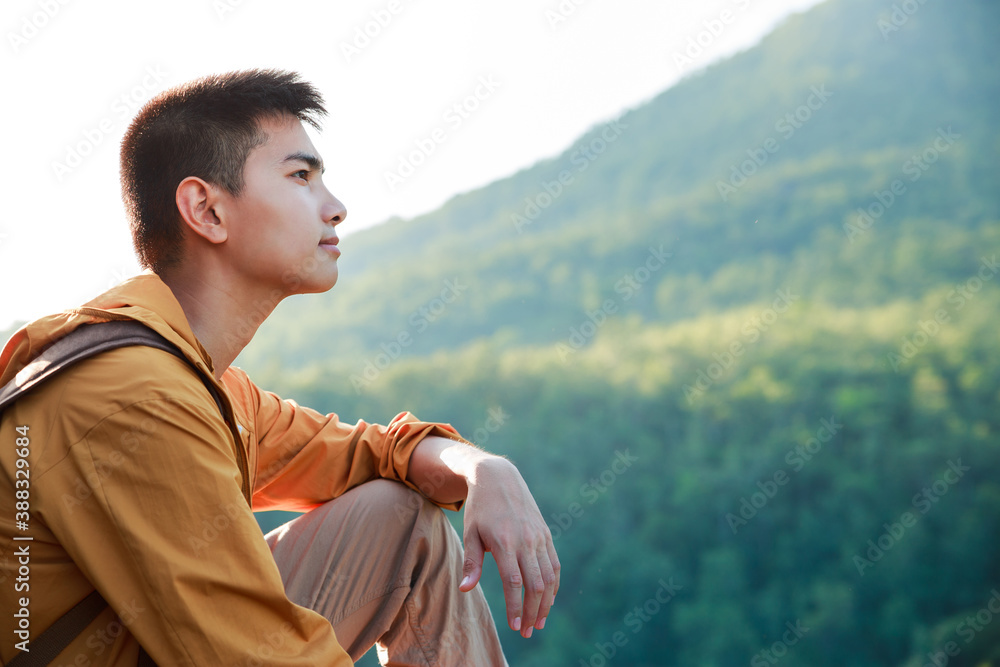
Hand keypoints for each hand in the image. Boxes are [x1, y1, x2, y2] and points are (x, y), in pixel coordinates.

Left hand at [458, 457, 559, 637]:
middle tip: (527, 631)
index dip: (516, 606)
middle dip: (533, 612)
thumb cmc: (480, 508)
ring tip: (539, 622)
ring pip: (548, 577)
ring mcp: (539, 537)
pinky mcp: (545, 534)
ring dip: (546, 603)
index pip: (513, 582)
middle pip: (535, 584)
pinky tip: (548, 599)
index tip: (515, 627)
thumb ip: (472, 562)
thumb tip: (465, 589)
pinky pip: (554, 565)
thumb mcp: (470, 532)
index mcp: (504, 541)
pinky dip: (554, 585)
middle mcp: (526, 540)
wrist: (498, 477)